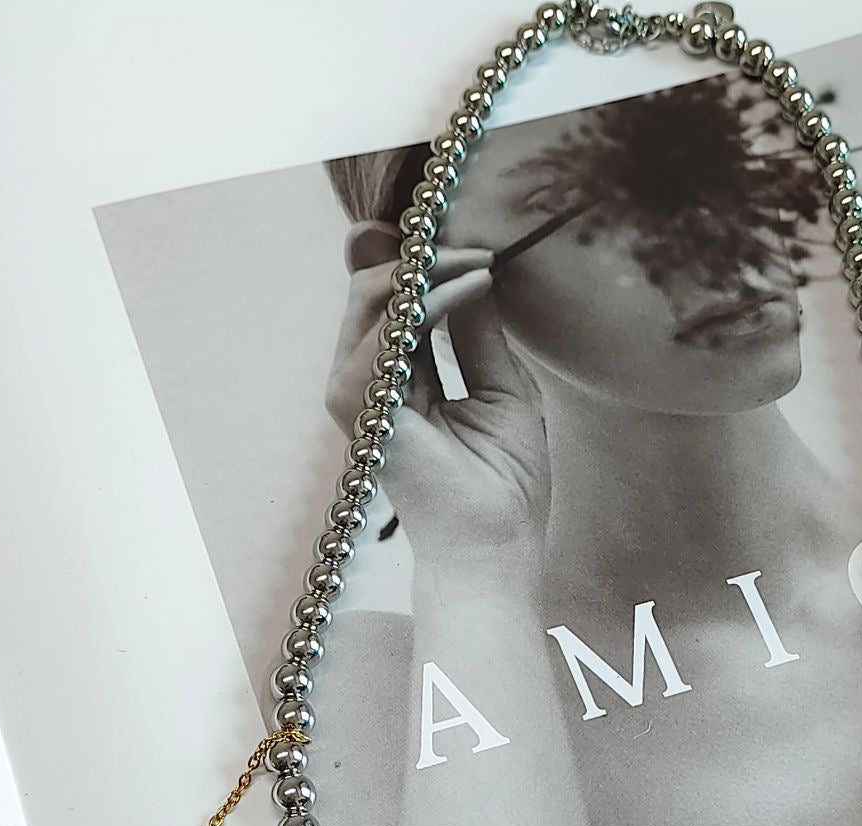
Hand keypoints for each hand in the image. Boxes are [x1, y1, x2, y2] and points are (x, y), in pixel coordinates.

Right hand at [325, 223, 549, 580]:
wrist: (494, 545)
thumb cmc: (503, 484)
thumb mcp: (502, 388)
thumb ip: (478, 332)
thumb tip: (474, 270)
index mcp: (400, 384)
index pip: (396, 307)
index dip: (425, 265)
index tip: (474, 244)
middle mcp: (370, 386)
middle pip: (372, 293)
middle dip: (423, 257)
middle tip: (479, 251)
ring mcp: (358, 396)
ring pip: (368, 300)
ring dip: (428, 271)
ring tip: (480, 266)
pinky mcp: (357, 408)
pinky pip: (383, 330)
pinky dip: (430, 300)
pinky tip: (472, 288)